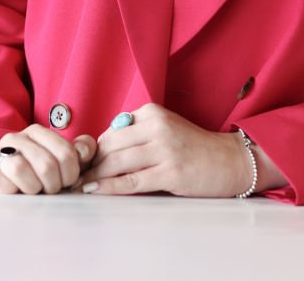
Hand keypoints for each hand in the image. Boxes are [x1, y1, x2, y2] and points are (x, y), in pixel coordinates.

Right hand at [0, 125, 97, 194]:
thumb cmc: (34, 178)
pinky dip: (9, 191)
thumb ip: (79, 153)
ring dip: (31, 188)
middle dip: (52, 186)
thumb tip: (85, 150)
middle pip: (46, 164)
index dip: (70, 175)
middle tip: (47, 191)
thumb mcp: (59, 165)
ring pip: (20, 169)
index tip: (65, 183)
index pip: (66, 153)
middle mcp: (15, 137)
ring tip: (30, 192)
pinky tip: (12, 193)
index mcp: (37, 133)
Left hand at [75, 102, 250, 197]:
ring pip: (116, 163)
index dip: (94, 148)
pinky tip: (95, 191)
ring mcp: (164, 150)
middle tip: (72, 174)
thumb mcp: (164, 128)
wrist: (230, 161)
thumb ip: (136, 134)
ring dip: (94, 176)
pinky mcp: (170, 173)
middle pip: (109, 145)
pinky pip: (131, 181)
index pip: (111, 131)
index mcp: (151, 112)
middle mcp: (156, 127)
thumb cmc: (194, 148)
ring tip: (79, 185)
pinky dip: (108, 187)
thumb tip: (100, 150)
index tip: (81, 160)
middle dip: (89, 162)